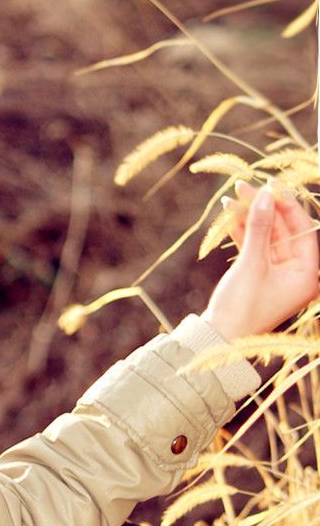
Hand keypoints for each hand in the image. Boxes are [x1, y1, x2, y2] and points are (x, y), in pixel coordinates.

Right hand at [203, 179, 318, 340]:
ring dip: (250, 218)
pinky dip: (243, 233)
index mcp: (307, 275)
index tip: (270, 186)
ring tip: (232, 198)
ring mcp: (277, 275)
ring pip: (266, 238)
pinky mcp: (258, 276)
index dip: (287, 206)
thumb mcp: (251, 265)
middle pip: (283, 232)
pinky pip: (254, 248)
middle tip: (244, 187)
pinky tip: (230, 217)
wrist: (218, 338)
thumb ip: (259, 228)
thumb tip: (264, 196)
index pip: (303, 231)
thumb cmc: (241, 307)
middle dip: (264, 209)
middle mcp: (296, 274)